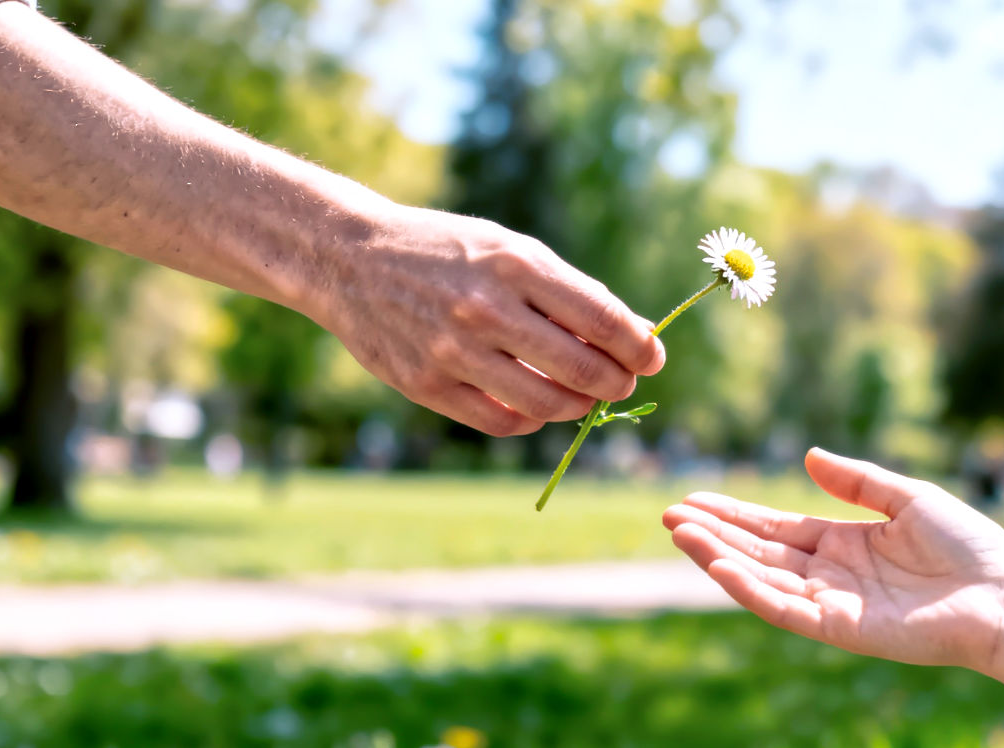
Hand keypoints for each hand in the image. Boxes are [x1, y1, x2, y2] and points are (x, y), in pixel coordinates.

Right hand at [309, 207, 665, 435]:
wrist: (351, 260)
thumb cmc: (446, 251)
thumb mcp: (509, 249)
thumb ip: (568, 291)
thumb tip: (634, 333)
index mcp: (516, 265)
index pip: (602, 320)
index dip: (639, 347)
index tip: (653, 358)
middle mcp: (486, 309)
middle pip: (582, 369)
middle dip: (616, 382)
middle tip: (623, 383)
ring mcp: (453, 352)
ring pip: (544, 404)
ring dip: (578, 407)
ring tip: (583, 397)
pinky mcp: (426, 385)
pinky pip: (500, 422)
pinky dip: (530, 421)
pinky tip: (537, 408)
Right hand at [663, 447, 1003, 670]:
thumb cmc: (967, 546)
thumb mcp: (907, 498)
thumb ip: (857, 481)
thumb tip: (808, 456)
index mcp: (843, 542)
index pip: (774, 529)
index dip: (733, 515)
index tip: (693, 500)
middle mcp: (829, 574)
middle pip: (757, 552)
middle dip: (713, 533)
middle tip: (668, 515)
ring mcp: (832, 603)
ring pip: (762, 579)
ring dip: (719, 557)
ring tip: (681, 533)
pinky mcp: (841, 629)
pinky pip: (785, 608)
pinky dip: (750, 589)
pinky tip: (721, 565)